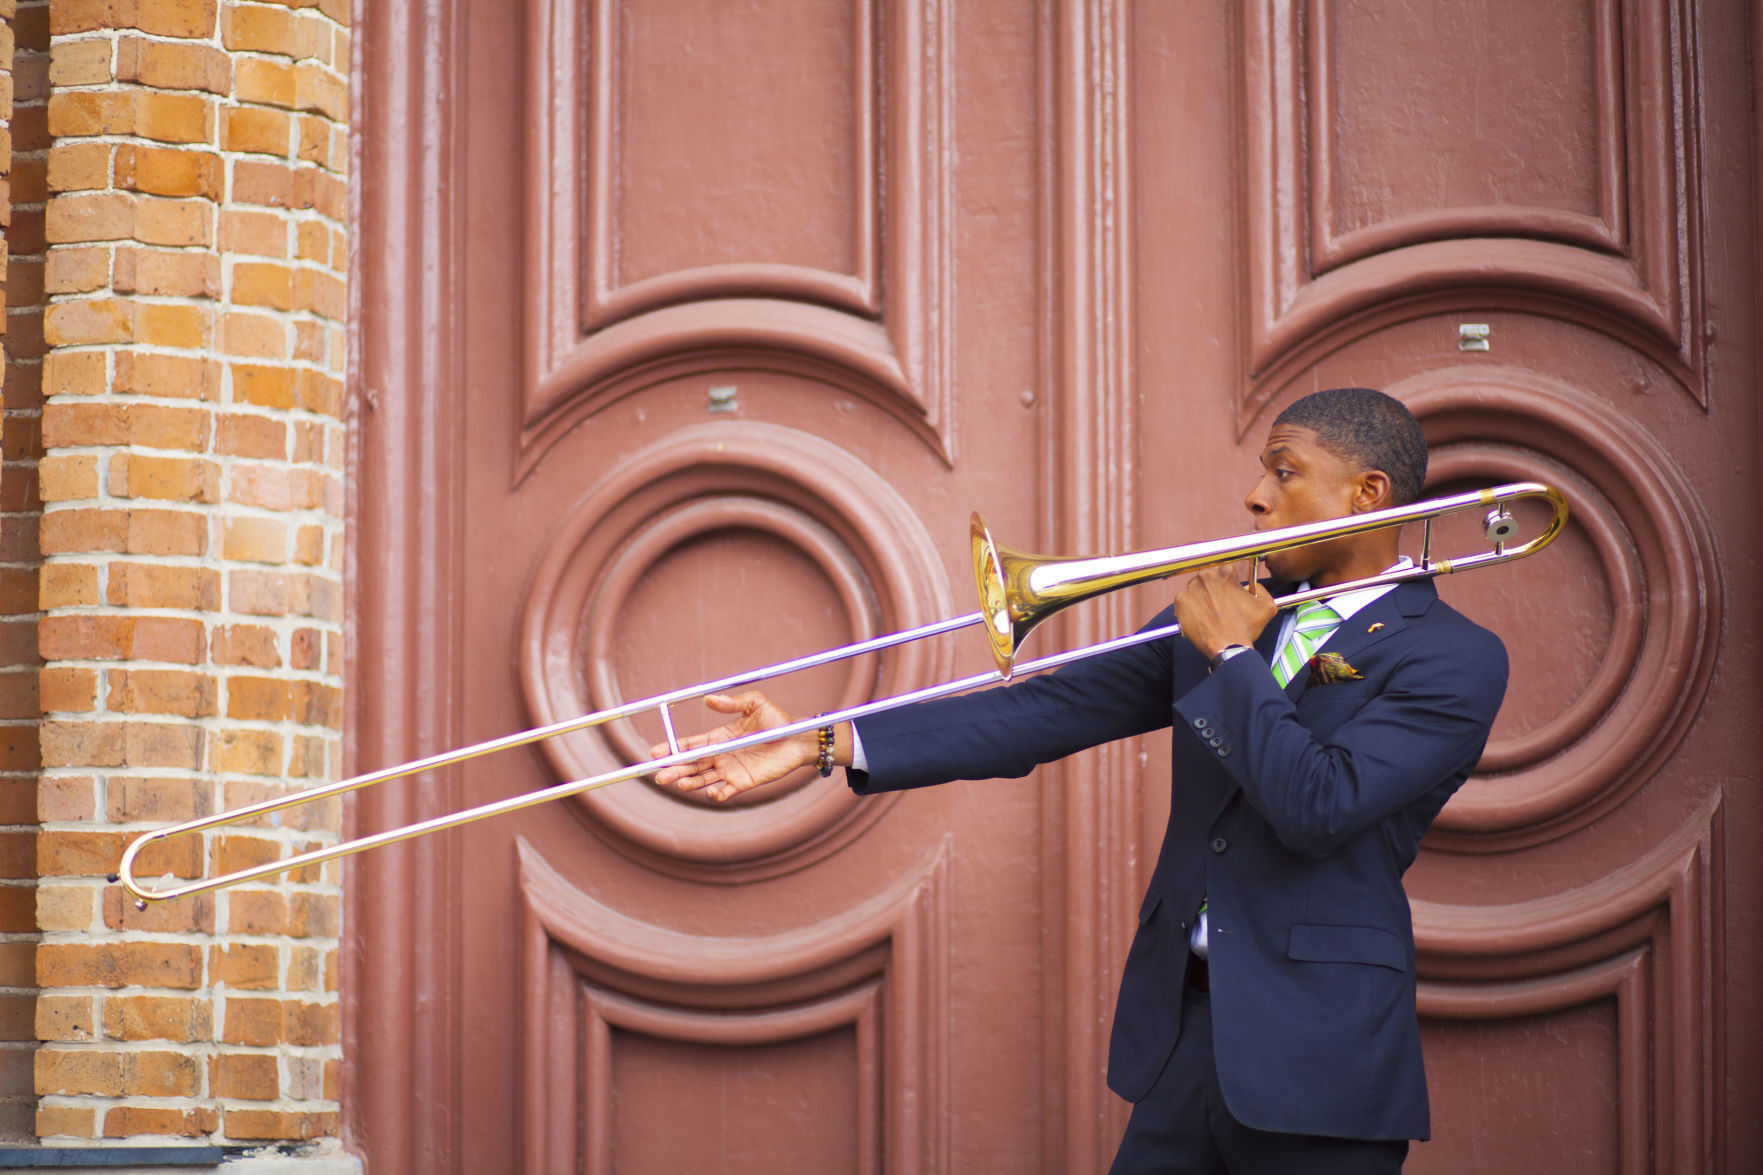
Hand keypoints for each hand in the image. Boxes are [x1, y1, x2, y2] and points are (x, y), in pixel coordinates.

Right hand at [650, 691, 817, 802]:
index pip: (691, 744)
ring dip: (690, 782)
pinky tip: (710, 792)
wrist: (799, 739)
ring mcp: (731, 770)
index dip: (672, 749)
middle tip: (659, 774)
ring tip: (680, 783)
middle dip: (674, 769)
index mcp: (719, 737)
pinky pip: (725, 792)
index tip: (656, 753)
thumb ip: (732, 703)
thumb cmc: (778, 720)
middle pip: (691, 764)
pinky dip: (715, 794)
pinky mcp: (744, 783)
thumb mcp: (755, 704)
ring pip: (703, 779)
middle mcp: (721, 755)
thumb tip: (708, 699)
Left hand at [1172, 563, 1276, 659]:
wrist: (1227, 648)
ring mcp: (1190, 588)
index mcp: (1226, 573)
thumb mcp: (1267, 605)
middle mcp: (1206, 576)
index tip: (1229, 597)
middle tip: (1218, 607)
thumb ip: (1261, 589)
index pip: (1224, 573)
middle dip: (1213, 590)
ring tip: (1209, 614)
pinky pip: (1184, 601)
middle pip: (1208, 579)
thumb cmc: (1246, 628)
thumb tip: (1251, 587)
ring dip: (1201, 598)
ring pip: (1195, 590)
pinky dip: (1189, 609)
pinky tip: (1200, 618)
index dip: (1228, 586)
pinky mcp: (1180, 601)